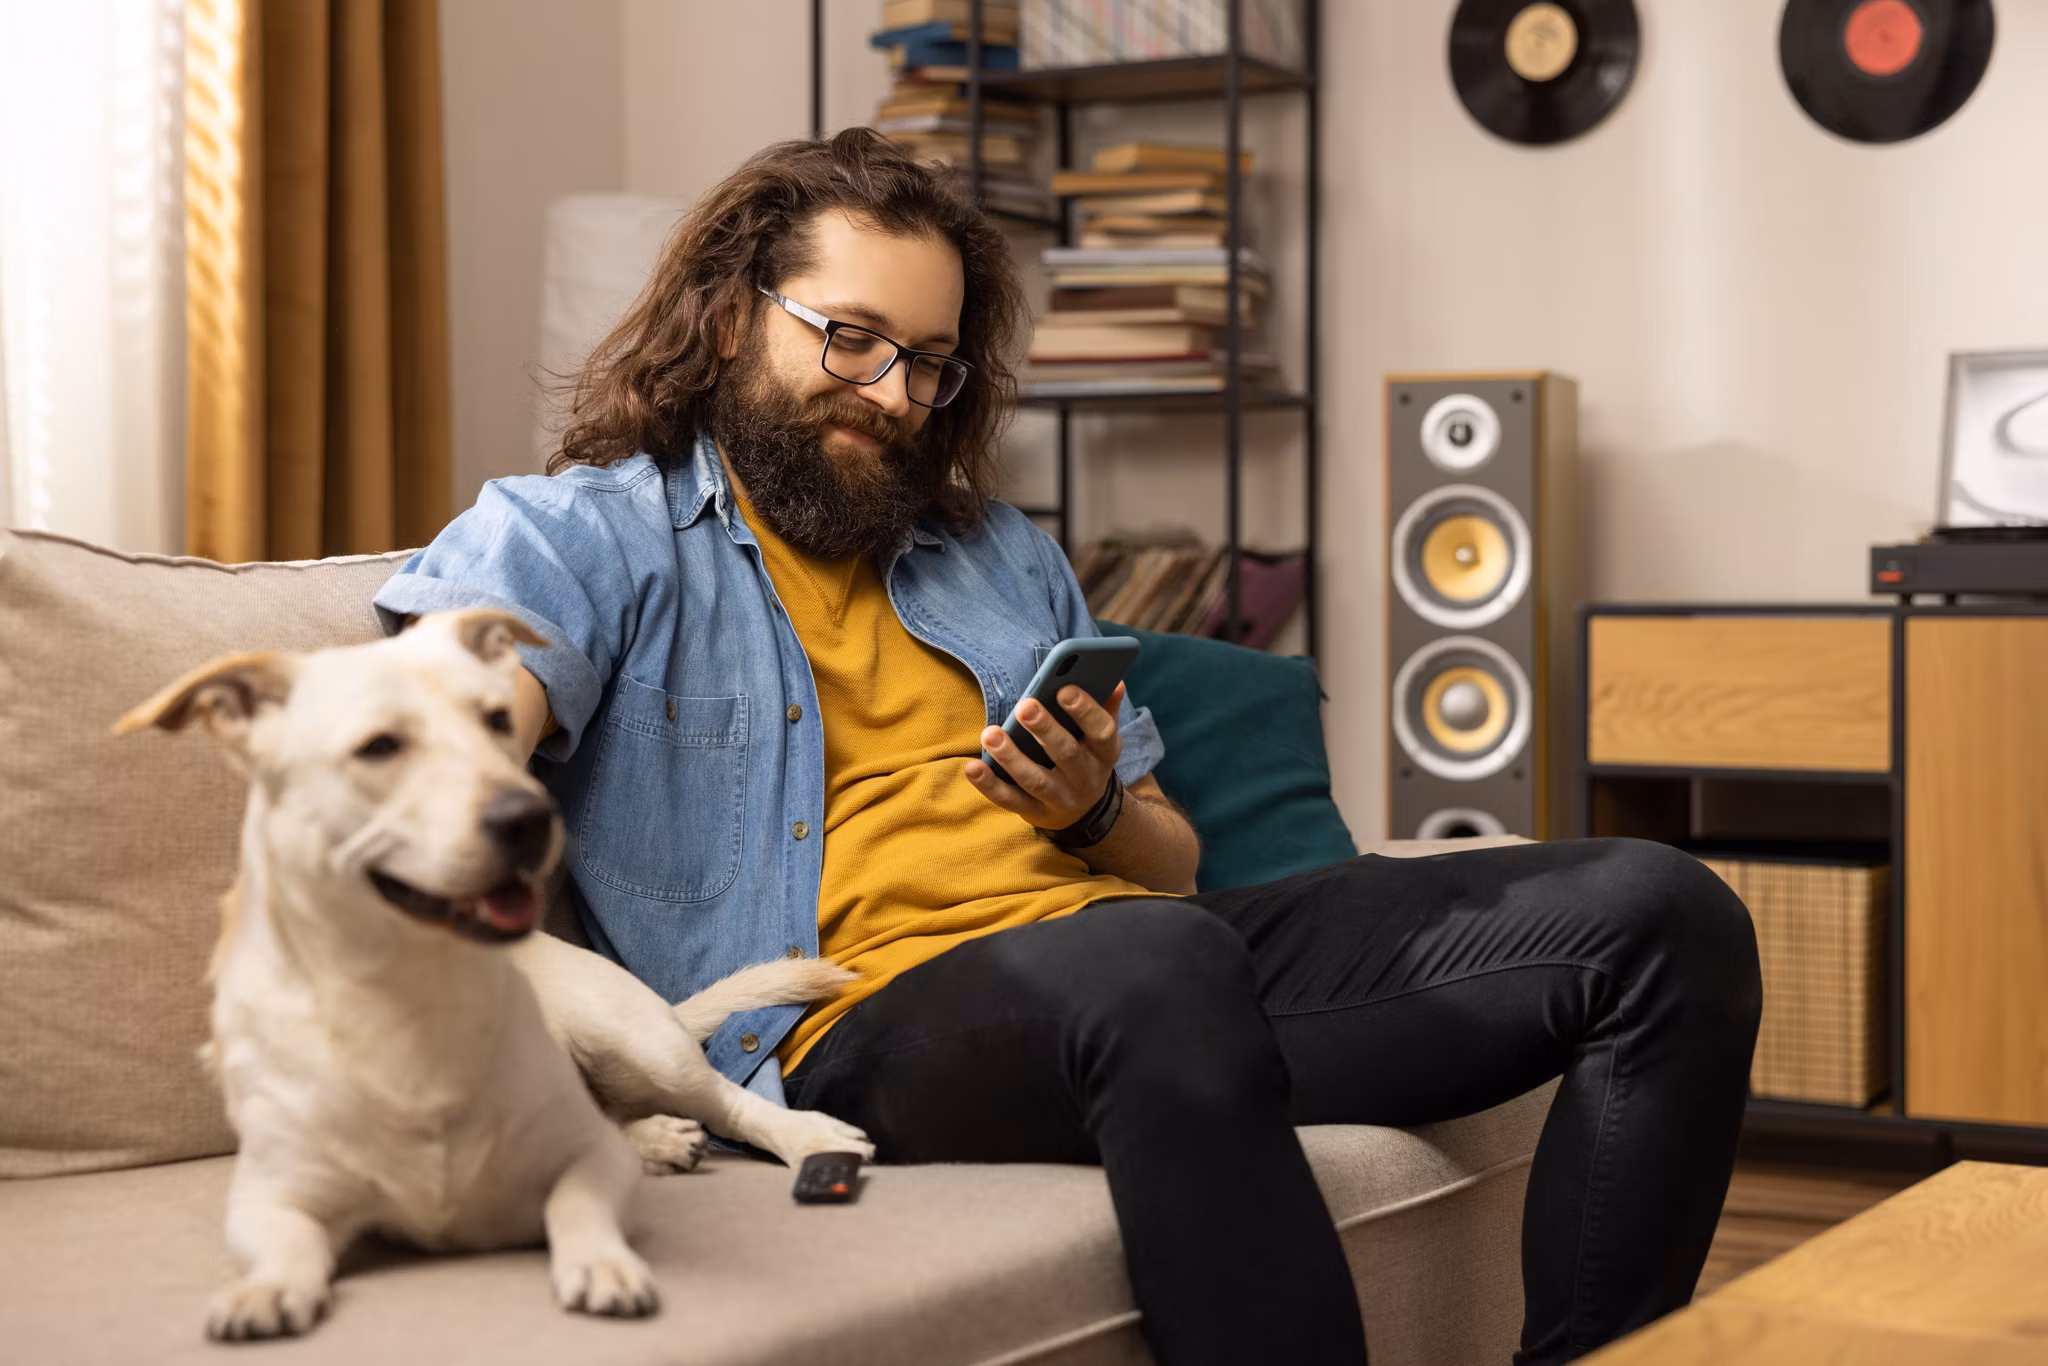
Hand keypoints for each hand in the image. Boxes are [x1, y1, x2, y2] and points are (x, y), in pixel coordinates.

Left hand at [965, 682, 1125, 830]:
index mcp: (1104, 753)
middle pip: (1067, 754)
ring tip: (991, 733)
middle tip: (1025, 705)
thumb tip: (1115, 681)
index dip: (1085, 711)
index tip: (1065, 689)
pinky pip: (1010, 800)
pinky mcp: (1034, 812)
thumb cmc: (1086, 756)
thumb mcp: (1100, 737)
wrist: (1083, 810)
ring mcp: (1060, 799)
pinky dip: (989, 785)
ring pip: (1035, 780)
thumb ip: (1104, 708)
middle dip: (1045, 729)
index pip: (1101, 732)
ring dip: (1012, 757)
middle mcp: (1086, 778)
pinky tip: (972, 767)